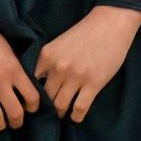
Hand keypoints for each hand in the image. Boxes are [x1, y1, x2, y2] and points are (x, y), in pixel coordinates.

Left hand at [35, 5, 140, 123]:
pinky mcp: (93, 83)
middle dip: (46, 107)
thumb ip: (48, 61)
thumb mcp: (58, 44)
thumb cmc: (85, 32)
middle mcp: (58, 67)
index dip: (31, 94)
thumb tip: (38, 82)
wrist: (110, 24)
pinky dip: (76, 116)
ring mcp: (76, 76)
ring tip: (62, 114)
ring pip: (60, 105)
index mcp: (47, 55)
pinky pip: (80, 108)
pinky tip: (76, 116)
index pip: (30, 82)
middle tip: (48, 112)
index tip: (33, 102)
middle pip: (46, 97)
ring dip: (61, 113)